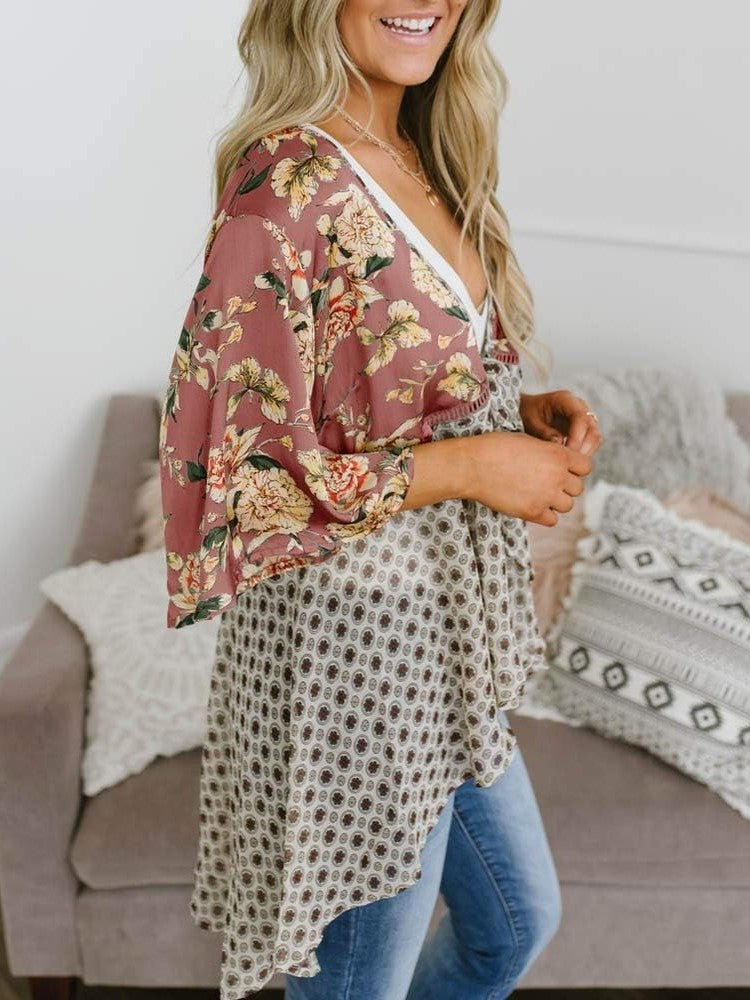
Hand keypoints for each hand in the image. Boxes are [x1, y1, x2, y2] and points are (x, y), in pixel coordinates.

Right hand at [463, 430, 593, 526]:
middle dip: (565, 486)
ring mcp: (546, 496)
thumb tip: (560, 465)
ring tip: (538, 495)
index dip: (575, 469)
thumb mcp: (529, 441)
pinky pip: (552, 520)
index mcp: (558, 455)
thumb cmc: (496, 448)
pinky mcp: (532, 512)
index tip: (562, 470)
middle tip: (547, 483)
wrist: (473, 465)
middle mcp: (557, 476)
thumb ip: (549, 454)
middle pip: (578, 488)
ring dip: (556, 502)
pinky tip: (531, 505)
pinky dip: (545, 515)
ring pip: (567, 505)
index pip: (586, 467)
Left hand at [519, 390, 602, 456]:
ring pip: (595, 438)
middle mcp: (579, 407)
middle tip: (569, 462)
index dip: (576, 437)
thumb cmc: (527, 414)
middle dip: (583, 448)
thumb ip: (544, 432)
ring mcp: (584, 418)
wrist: (527, 412)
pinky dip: (584, 453)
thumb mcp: (531, 421)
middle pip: (592, 429)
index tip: (567, 453)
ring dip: (585, 453)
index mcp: (565, 400)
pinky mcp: (585, 429)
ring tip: (570, 463)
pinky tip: (571, 461)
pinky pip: (591, 443)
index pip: (580, 418)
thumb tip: (559, 443)